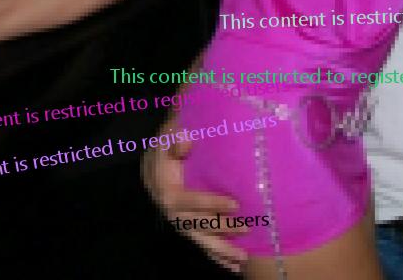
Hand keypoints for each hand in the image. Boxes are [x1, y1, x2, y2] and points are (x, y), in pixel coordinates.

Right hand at [142, 137, 248, 272]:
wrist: (155, 161)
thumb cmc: (166, 146)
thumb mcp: (167, 136)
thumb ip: (174, 139)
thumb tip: (185, 142)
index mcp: (166, 190)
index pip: (188, 200)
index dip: (210, 203)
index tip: (234, 204)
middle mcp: (171, 211)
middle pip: (196, 225)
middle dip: (222, 229)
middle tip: (246, 228)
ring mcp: (178, 222)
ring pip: (200, 241)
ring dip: (221, 251)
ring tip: (243, 259)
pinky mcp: (186, 227)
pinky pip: (201, 244)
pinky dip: (216, 257)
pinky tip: (232, 267)